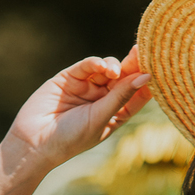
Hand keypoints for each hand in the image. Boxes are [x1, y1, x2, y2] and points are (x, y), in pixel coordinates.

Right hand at [5, 46, 151, 173]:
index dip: (147, 82)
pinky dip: (95, 62)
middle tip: (144, 52)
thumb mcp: (101, 118)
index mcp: (115, 114)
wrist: (35, 142)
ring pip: (107, 69)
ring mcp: (86, 87)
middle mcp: (103, 99)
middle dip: (134, 65)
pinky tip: (102, 66)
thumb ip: (121, 96)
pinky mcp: (69, 78)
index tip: (160, 69)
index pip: (137, 95)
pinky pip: (87, 66)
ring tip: (113, 72)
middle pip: (125, 78)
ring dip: (113, 66)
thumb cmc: (71, 138)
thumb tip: (145, 77)